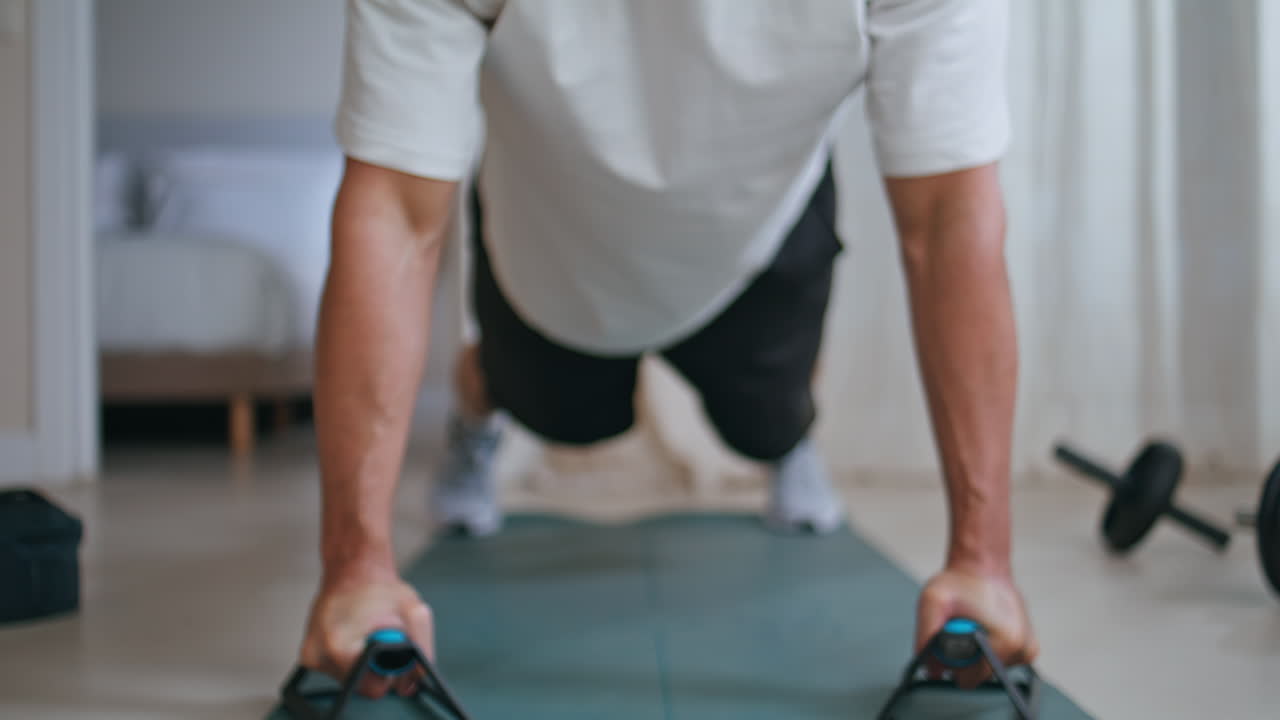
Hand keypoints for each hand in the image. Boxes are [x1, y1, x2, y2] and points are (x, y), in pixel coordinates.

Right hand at [299, 566, 435, 698]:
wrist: (353, 569)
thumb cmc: (381, 588)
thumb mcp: (414, 613)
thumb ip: (421, 649)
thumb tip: (414, 682)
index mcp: (339, 648)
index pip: (371, 687)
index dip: (388, 673)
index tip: (392, 651)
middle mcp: (318, 656)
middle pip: (359, 684)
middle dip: (375, 667)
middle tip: (381, 638)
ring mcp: (311, 656)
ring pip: (349, 677)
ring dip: (363, 662)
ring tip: (367, 633)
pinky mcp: (309, 654)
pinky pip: (339, 668)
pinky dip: (351, 656)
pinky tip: (356, 634)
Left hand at [914, 567, 1037, 687]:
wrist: (983, 566)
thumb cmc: (960, 581)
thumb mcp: (933, 601)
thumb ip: (926, 635)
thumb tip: (932, 671)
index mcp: (1006, 642)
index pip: (970, 679)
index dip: (951, 665)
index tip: (947, 641)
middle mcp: (1023, 650)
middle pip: (980, 675)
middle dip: (963, 658)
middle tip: (957, 628)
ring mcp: (1028, 650)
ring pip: (988, 668)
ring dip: (975, 652)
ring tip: (972, 624)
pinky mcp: (1028, 647)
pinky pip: (999, 660)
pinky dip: (986, 648)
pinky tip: (983, 627)